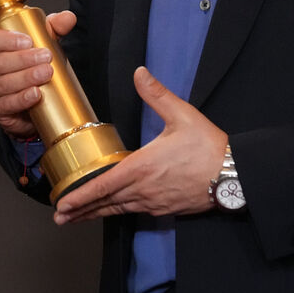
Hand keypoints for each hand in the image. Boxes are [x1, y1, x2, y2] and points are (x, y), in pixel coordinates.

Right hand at [0, 11, 75, 138]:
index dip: (7, 40)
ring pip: (2, 83)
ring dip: (26, 78)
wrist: (26, 101)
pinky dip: (22, 99)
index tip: (29, 41)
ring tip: (46, 73)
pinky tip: (35, 93)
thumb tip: (67, 18)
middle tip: (46, 57)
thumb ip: (52, 28)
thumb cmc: (26, 67)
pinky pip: (5, 104)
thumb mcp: (38, 44)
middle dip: (23, 59)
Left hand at [53, 66, 226, 223]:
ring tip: (77, 219)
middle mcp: (144, 189)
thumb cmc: (208, 146)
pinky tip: (114, 210)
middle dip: (80, 210)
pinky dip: (118, 212)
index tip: (62, 203)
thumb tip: (139, 73)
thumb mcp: (182, 114)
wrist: (234, 174)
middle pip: (106, 203)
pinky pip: (136, 211)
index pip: (103, 185)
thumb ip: (156, 94)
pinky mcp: (166, 208)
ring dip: (96, 214)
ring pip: (119, 210)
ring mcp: (155, 202)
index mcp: (142, 167)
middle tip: (59, 217)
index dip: (81, 195)